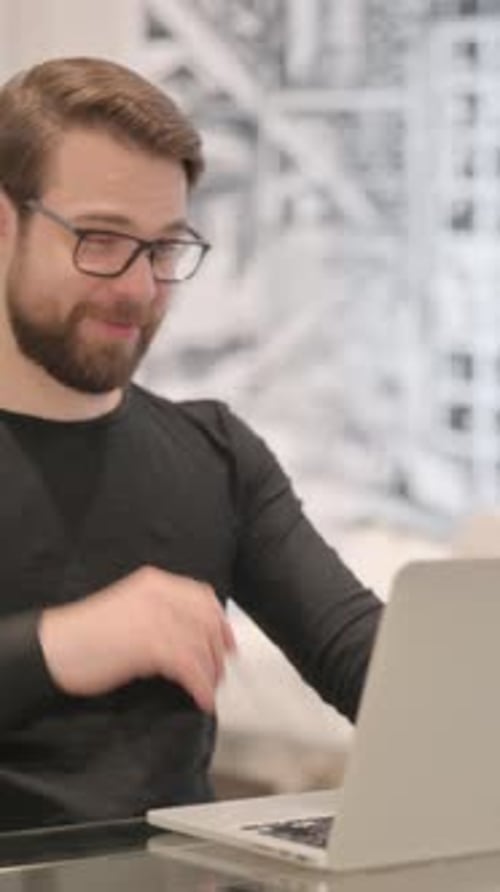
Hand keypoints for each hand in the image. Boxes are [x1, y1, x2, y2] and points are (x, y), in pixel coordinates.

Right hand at [38, 566, 235, 712]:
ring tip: (208, 690)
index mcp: (154, 583)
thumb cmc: (85, 636)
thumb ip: (160, 614)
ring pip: (201, 645)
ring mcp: (154, 617)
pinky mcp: (148, 644)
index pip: (202, 596)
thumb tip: (192, 636)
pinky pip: (188, 666)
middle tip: (219, 673)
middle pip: (207, 621)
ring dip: (210, 673)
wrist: (53, 647)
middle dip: (218, 651)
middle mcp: (158, 595)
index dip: (219, 622)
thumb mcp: (129, 611)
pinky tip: (200, 698)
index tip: (228, 642)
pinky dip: (200, 685)